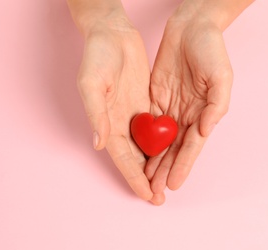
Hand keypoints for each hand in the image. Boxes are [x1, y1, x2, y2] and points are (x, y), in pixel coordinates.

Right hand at [77, 17, 153, 200]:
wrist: (113, 34)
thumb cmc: (97, 56)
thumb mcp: (92, 83)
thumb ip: (96, 113)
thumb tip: (99, 143)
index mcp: (107, 122)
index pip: (122, 158)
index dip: (133, 178)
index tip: (146, 195)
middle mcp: (121, 123)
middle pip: (136, 158)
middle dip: (147, 179)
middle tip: (161, 197)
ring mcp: (135, 115)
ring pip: (148, 147)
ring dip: (158, 165)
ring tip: (169, 182)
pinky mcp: (146, 104)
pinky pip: (156, 129)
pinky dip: (164, 143)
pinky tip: (175, 153)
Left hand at [146, 15, 232, 202]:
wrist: (192, 27)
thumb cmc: (211, 50)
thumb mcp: (222, 75)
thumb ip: (217, 104)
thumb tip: (206, 130)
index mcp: (205, 113)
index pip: (192, 146)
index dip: (183, 165)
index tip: (174, 184)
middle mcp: (188, 115)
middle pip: (174, 149)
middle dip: (165, 170)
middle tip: (155, 190)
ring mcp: (171, 108)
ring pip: (161, 141)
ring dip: (154, 161)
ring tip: (145, 179)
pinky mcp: (156, 99)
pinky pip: (149, 124)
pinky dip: (144, 141)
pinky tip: (138, 154)